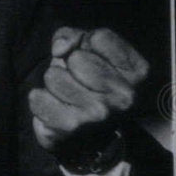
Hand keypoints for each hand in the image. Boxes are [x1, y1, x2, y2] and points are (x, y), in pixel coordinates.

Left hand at [28, 27, 148, 152]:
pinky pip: (37, 97)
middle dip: (68, 67)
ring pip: (53, 76)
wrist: (85, 139)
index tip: (92, 62)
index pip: (99, 38)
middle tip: (77, 83)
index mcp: (137, 72)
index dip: (86, 46)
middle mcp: (124, 96)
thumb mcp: (88, 51)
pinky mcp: (71, 126)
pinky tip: (55, 110)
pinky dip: (40, 101)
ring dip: (53, 85)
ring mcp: (98, 112)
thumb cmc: (87, 84)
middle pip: (74, 58)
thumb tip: (60, 49)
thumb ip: (74, 35)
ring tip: (67, 97)